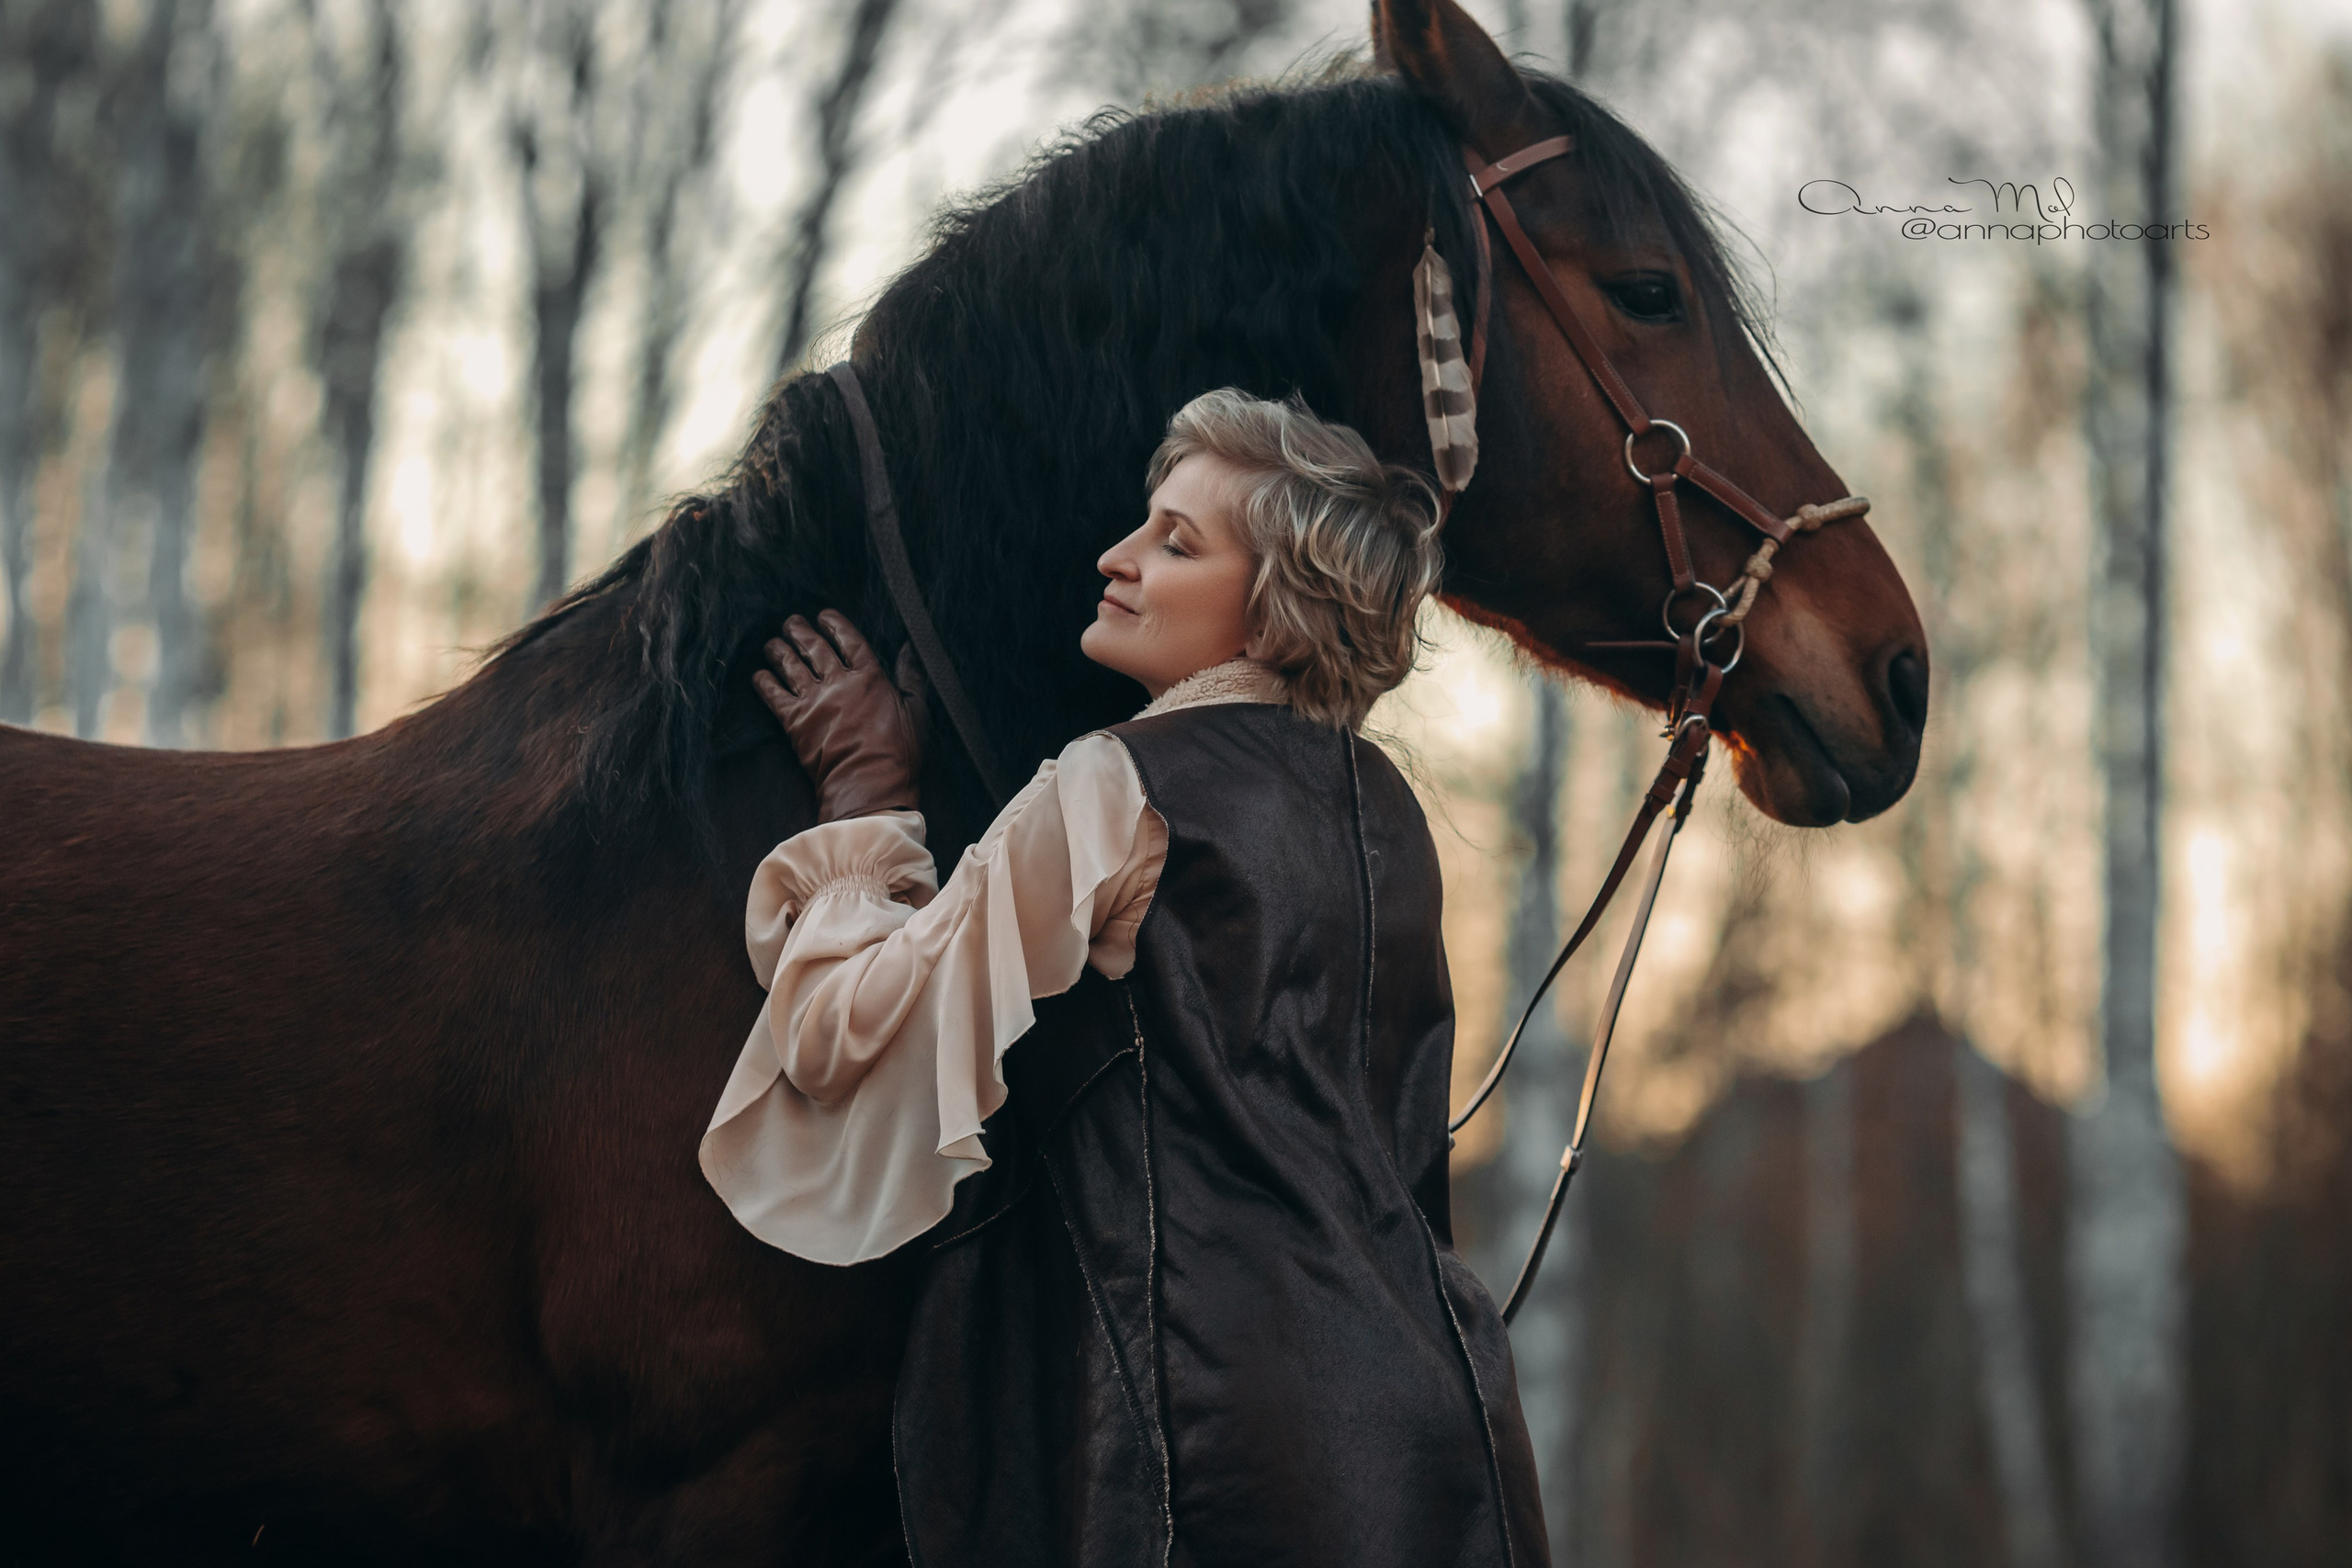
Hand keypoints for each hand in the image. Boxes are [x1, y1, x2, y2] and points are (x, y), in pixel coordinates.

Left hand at [754, 611, 929, 820]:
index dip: (835, 624)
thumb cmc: (899, 754)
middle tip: (791, 622)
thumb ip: (912, 676)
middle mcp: (838, 683)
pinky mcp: (794, 722)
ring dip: (779, 651)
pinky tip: (758, 675)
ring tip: (772, 643)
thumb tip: (910, 647)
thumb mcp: (918, 712)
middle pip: (815, 647)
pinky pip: (773, 695)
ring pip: (791, 666)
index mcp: (870, 677)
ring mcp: (814, 701)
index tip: (824, 616)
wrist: (869, 785)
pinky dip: (764, 682)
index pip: (849, 640)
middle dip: (800, 631)